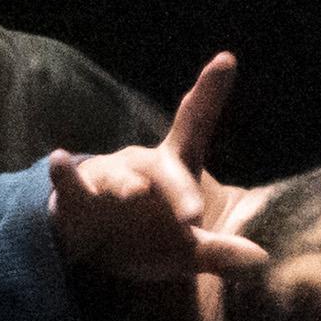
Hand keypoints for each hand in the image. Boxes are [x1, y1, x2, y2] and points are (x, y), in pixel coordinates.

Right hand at [47, 54, 270, 291]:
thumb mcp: (185, 252)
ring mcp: (109, 177)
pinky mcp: (75, 196)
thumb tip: (261, 260)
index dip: (209, 93)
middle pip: (165, 171)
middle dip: (179, 191)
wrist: (92, 245)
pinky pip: (70, 182)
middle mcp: (143, 166)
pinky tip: (59, 159)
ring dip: (127, 187)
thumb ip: (218, 253)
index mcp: (174, 170)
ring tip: (134, 194)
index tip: (226, 60)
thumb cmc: (145, 237)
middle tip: (193, 215)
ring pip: (121, 179)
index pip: (195, 126)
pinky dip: (64, 172)